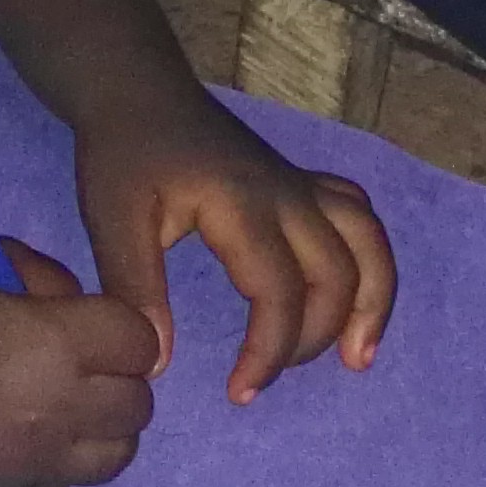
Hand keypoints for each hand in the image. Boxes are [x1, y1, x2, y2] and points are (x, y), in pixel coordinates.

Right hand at [0, 248, 157, 486]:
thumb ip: (53, 280)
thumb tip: (87, 313)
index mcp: (52, 343)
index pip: (139, 345)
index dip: (123, 329)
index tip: (95, 324)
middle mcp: (53, 409)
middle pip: (137, 404)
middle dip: (118, 377)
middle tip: (83, 362)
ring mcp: (31, 460)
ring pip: (116, 454)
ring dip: (104, 425)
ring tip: (67, 403)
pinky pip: (69, 480)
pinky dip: (64, 455)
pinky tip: (30, 430)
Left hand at [75, 98, 396, 403]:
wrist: (138, 93)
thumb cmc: (124, 156)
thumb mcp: (113, 220)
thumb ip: (135, 288)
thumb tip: (158, 364)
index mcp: (243, 205)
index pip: (281, 292)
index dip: (269, 353)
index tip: (241, 392)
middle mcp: (288, 194)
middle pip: (337, 276)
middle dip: (313, 340)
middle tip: (267, 377)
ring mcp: (302, 186)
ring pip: (368, 244)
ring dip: (372, 302)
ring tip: (357, 358)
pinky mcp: (303, 183)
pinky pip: (360, 219)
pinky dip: (369, 262)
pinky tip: (355, 300)